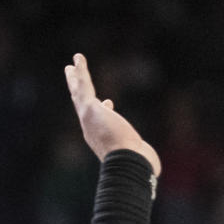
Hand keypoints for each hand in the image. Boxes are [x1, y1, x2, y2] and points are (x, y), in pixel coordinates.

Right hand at [64, 54, 160, 173]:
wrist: (127, 161)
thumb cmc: (136, 164)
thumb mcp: (139, 157)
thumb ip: (141, 155)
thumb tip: (152, 164)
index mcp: (101, 139)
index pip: (100, 120)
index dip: (104, 109)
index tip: (109, 101)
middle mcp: (91, 129)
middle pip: (82, 105)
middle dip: (78, 92)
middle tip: (73, 79)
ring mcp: (88, 117)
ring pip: (79, 94)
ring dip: (74, 78)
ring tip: (71, 65)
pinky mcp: (90, 108)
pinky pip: (83, 86)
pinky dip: (80, 71)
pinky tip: (78, 59)